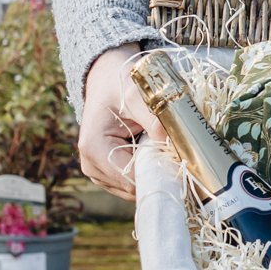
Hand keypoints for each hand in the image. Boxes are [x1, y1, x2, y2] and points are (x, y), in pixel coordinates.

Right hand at [78, 44, 162, 199]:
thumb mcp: (137, 94)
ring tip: (155, 144)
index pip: (132, 179)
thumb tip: (173, 143)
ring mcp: (98, 173)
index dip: (158, 173)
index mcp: (94, 148)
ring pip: (135, 187)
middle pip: (133, 187)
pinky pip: (132, 182)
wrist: (106, 81)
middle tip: (171, 149)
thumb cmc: (119, 85)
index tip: (179, 160)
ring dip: (151, 170)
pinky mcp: (106, 174)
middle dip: (156, 172)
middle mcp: (91, 166)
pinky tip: (148, 150)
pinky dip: (145, 169)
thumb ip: (155, 119)